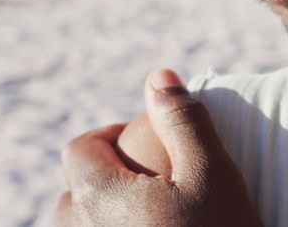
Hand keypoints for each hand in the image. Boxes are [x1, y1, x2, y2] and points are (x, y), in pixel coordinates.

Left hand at [55, 69, 262, 226]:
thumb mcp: (212, 172)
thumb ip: (182, 120)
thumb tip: (158, 75)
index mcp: (98, 196)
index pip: (79, 148)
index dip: (108, 135)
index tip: (142, 140)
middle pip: (75, 192)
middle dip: (105, 178)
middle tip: (151, 180)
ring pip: (80, 226)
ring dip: (103, 214)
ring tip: (147, 214)